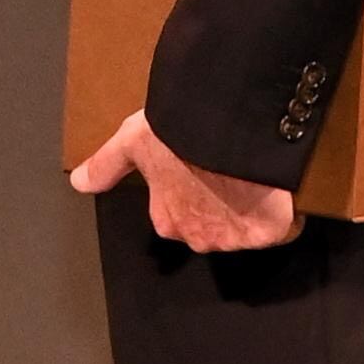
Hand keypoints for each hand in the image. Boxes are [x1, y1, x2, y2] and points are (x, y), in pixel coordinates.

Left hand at [72, 110, 299, 253]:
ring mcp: (236, 237)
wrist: (224, 125)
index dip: (192, 193)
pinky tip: (281, 187)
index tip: (203, 170)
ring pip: (247, 229)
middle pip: (215, 227)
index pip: (179, 218)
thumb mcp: (133, 141)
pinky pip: (282, 227)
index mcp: (168, 220)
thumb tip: (79, 182)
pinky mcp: (270, 232)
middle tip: (231, 170)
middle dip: (223, 205)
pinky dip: (285, 212)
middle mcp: (199, 237)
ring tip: (256, 174)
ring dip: (253, 208)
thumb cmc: (177, 132)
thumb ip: (107, 164)